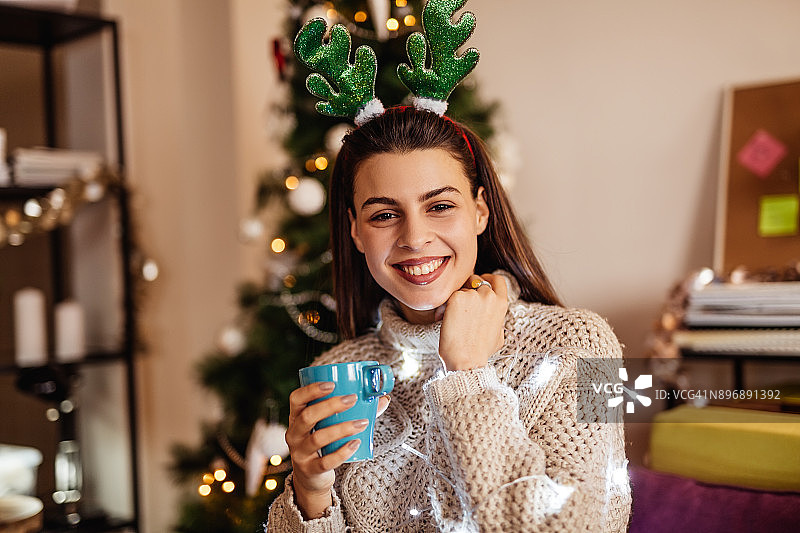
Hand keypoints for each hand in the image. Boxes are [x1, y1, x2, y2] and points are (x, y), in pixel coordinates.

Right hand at [285, 382, 389, 518]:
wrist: (311, 478)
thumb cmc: (323, 443)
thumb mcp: (330, 425)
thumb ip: (354, 411)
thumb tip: (384, 398)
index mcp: (296, 417)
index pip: (296, 399)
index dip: (311, 390)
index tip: (332, 384)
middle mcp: (294, 434)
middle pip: (307, 416)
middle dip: (331, 406)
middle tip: (352, 399)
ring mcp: (300, 453)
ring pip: (318, 438)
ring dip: (342, 428)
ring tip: (362, 423)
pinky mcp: (310, 470)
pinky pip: (326, 461)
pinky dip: (342, 452)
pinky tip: (355, 444)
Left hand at [435, 273, 508, 371]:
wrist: (467, 360)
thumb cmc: (481, 352)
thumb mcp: (498, 335)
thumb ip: (497, 320)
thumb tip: (494, 317)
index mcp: (501, 303)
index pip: (497, 280)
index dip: (488, 279)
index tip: (481, 281)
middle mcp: (488, 296)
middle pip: (475, 281)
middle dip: (467, 290)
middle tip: (460, 306)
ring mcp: (472, 295)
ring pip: (460, 290)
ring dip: (455, 301)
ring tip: (452, 320)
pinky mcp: (456, 298)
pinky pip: (448, 297)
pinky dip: (444, 307)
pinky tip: (444, 320)